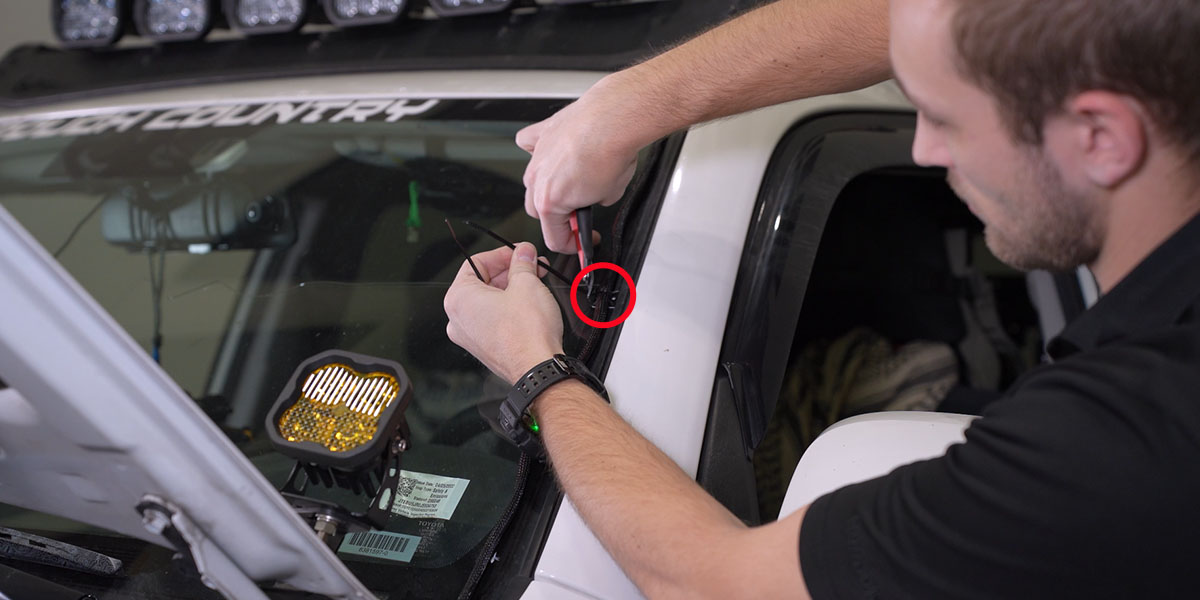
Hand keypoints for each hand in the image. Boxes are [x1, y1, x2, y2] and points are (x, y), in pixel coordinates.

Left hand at [444, 242, 564, 384]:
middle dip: (510, 271)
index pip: (476, 263)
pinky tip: (529, 303)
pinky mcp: (484, 348)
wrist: (538, 369)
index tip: (520, 251)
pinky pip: (492, 319)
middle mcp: (458, 319)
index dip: (502, 253)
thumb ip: (522, 262)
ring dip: (512, 288)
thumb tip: (523, 252)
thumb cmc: (527, 333)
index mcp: (459, 299)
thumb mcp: (527, 284)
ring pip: (489, 301)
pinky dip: (509, 308)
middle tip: (531, 265)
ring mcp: (470, 336)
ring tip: (535, 282)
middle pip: (482, 282)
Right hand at [516, 76, 640, 252]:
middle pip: (539, 209)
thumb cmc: (611, 154)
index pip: (554, 237)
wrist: (613, 119)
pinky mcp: (542, 132)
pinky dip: (537, 149)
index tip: (582, 241)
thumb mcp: (612, 195)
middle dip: (558, 216)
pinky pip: (529, 143)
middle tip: (578, 213)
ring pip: (534, 179)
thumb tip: (595, 197)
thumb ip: (595, 202)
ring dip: (549, 184)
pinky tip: (551, 150)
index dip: (572, 245)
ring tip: (574, 180)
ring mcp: (537, 155)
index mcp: (550, 202)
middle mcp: (537, 179)